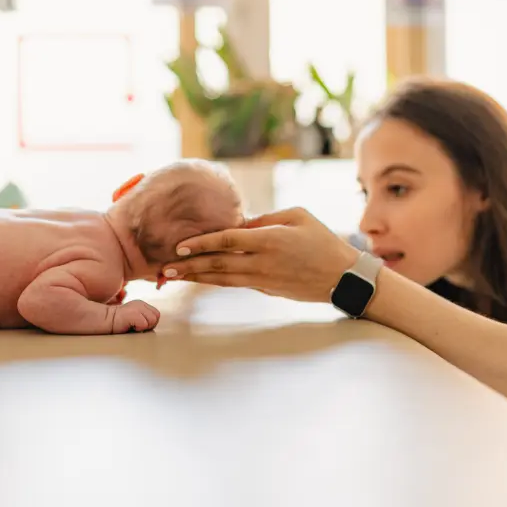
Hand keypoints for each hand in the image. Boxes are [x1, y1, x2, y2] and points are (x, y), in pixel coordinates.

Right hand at [111, 300, 160, 333]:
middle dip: (149, 325)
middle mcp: (141, 304)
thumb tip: (153, 325)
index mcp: (142, 304)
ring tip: (133, 326)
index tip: (139, 326)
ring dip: (144, 327)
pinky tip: (129, 326)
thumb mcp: (134, 318)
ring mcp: (137, 307)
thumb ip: (144, 318)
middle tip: (136, 327)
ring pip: (152, 320)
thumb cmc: (119, 324)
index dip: (150, 323)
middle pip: (156, 317)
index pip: (156, 314)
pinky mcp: (133, 313)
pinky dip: (138, 328)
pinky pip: (144, 324)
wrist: (104, 320)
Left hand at [162, 207, 358, 302]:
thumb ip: (266, 218)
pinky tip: (199, 280)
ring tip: (172, 278)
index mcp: (270, 240)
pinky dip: (214, 282)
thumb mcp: (298, 216)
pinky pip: (234, 284)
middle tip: (163, 268)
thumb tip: (238, 222)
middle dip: (188, 266)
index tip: (179, 246)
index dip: (201, 244)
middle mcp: (262, 263)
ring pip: (222, 280)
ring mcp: (263, 280)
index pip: (227, 241)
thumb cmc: (323, 241)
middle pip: (218, 265)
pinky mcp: (266, 290)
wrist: (343, 278)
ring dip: (195, 278)